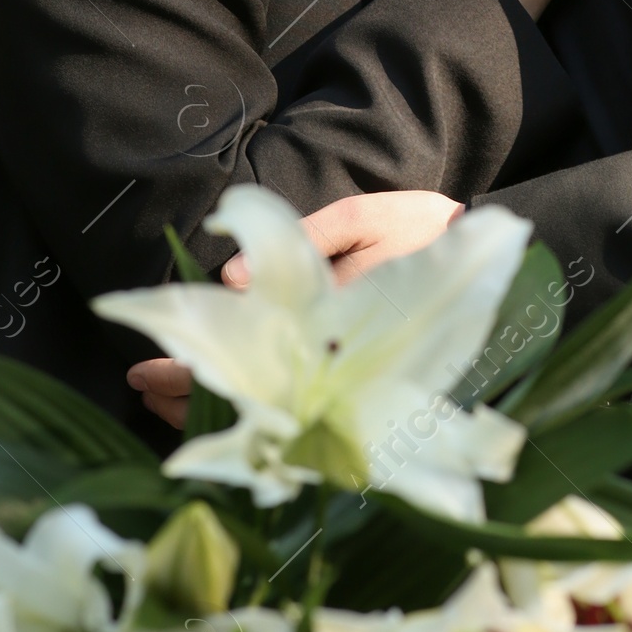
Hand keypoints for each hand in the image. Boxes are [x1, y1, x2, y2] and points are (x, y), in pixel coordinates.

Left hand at [128, 191, 463, 421]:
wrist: (490, 263)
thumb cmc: (425, 231)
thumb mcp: (366, 217)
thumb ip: (307, 238)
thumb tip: (233, 278)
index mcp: (334, 328)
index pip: (246, 360)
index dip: (192, 369)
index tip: (145, 369)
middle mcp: (338, 372)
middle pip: (250, 398)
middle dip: (191, 395)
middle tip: (140, 386)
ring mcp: (351, 387)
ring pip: (271, 414)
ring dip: (215, 407)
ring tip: (164, 397)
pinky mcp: (364, 390)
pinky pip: (298, 412)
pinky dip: (255, 409)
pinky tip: (222, 400)